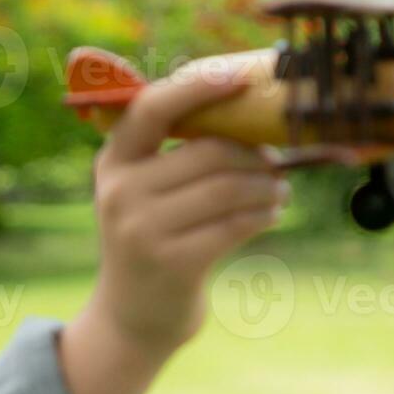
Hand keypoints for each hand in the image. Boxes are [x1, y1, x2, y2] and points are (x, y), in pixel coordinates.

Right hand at [86, 71, 290, 353]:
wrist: (132, 317)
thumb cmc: (153, 240)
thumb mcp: (143, 191)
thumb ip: (174, 152)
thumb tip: (246, 109)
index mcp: (114, 161)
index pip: (153, 108)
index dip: (198, 87)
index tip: (239, 76)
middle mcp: (122, 192)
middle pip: (208, 151)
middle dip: (254, 153)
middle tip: (278, 162)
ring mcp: (144, 230)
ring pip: (228, 188)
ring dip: (267, 186)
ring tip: (280, 190)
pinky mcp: (173, 263)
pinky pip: (235, 225)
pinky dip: (263, 214)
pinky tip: (272, 212)